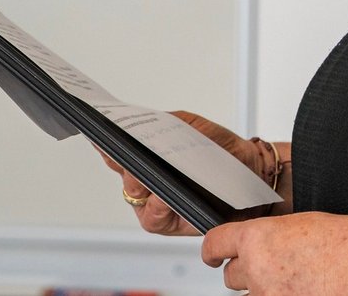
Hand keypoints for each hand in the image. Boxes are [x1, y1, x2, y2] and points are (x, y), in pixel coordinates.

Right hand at [99, 110, 272, 236]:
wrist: (249, 170)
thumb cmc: (219, 149)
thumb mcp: (191, 126)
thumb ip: (164, 123)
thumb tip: (141, 127)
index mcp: (147, 157)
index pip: (117, 151)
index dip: (104, 143)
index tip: (98, 133)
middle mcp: (147, 182)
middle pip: (121, 172)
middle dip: (121, 162)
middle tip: (124, 153)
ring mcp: (155, 203)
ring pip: (134, 197)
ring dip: (139, 185)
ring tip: (146, 176)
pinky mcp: (169, 223)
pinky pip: (152, 217)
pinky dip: (156, 206)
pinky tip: (162, 196)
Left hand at [202, 212, 347, 295]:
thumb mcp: (303, 225)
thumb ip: (275, 237)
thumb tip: (268, 247)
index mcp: (258, 237)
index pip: (216, 243)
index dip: (212, 250)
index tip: (212, 256)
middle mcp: (256, 268)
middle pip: (231, 276)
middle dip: (248, 273)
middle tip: (274, 271)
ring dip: (265, 292)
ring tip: (295, 283)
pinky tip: (303, 290)